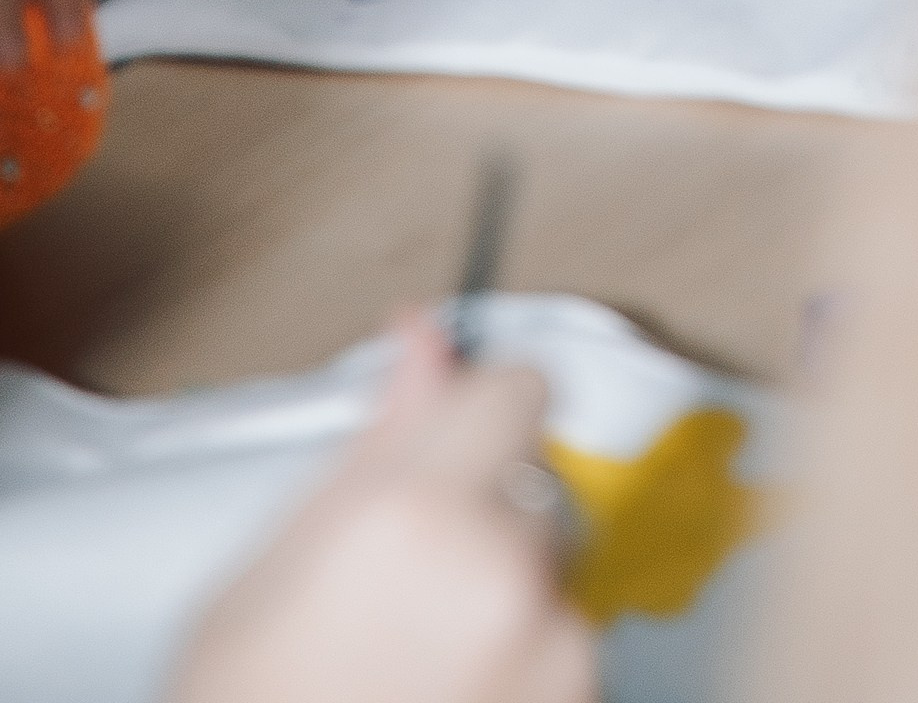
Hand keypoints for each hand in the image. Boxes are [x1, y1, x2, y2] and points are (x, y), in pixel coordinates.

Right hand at [172, 314, 594, 702]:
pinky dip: (519, 678)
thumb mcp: (264, 578)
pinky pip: (561, 660)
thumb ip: (371, 446)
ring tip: (406, 676)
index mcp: (417, 511)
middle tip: (393, 602)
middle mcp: (507, 571)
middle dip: (479, 527)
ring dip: (502, 611)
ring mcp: (556, 653)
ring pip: (547, 583)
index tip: (459, 437)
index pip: (515, 387)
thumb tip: (423, 340)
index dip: (480, 411)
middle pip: (531, 492)